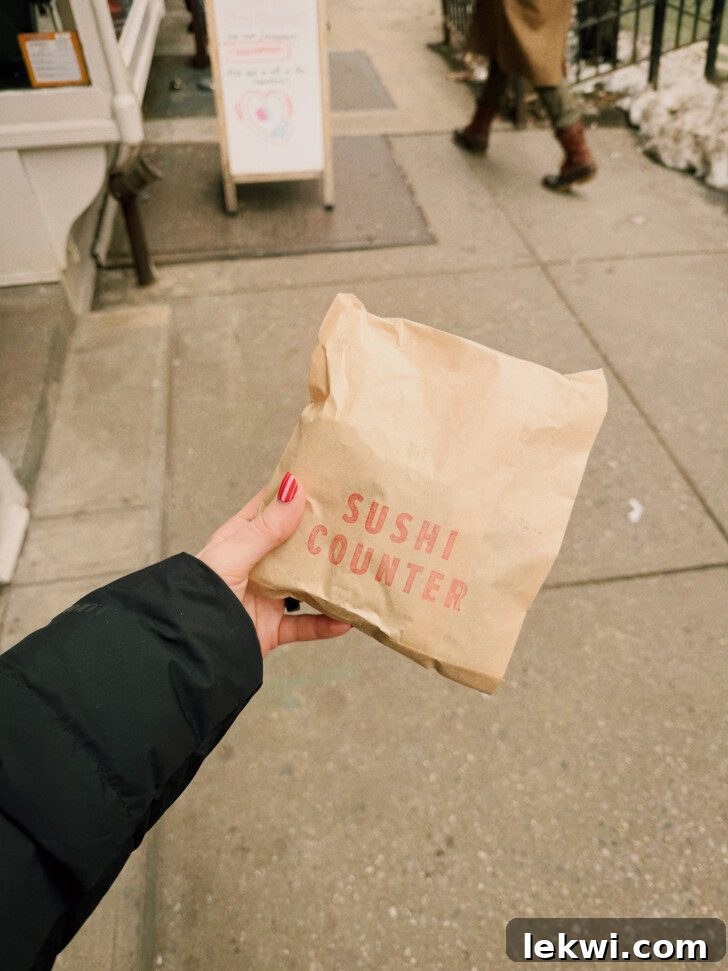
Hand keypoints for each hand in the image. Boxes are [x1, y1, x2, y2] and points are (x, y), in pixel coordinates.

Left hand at [196, 473, 350, 657]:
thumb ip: (266, 528)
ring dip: (328, 580)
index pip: (270, 509)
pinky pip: (305, 625)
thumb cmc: (201, 593)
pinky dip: (326, 624)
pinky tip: (346, 620)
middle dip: (322, 535)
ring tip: (358, 568)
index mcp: (239, 540)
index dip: (295, 495)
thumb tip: (295, 488)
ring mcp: (265, 598)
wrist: (190, 649)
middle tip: (356, 522)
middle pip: (294, 545)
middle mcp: (255, 566)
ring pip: (305, 584)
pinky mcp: (272, 630)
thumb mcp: (233, 555)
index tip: (328, 482)